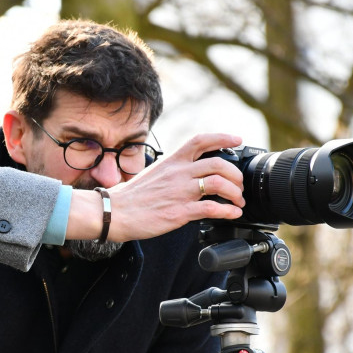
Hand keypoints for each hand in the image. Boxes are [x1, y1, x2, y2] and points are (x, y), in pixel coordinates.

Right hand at [66, 133, 245, 241]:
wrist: (114, 212)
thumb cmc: (132, 196)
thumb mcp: (155, 172)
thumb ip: (175, 170)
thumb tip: (191, 172)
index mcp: (172, 161)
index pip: (201, 140)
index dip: (222, 137)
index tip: (237, 140)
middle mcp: (178, 173)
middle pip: (218, 164)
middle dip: (236, 175)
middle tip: (239, 185)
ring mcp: (180, 192)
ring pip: (219, 184)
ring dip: (235, 193)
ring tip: (237, 202)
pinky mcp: (179, 212)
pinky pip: (211, 209)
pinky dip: (227, 212)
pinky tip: (232, 214)